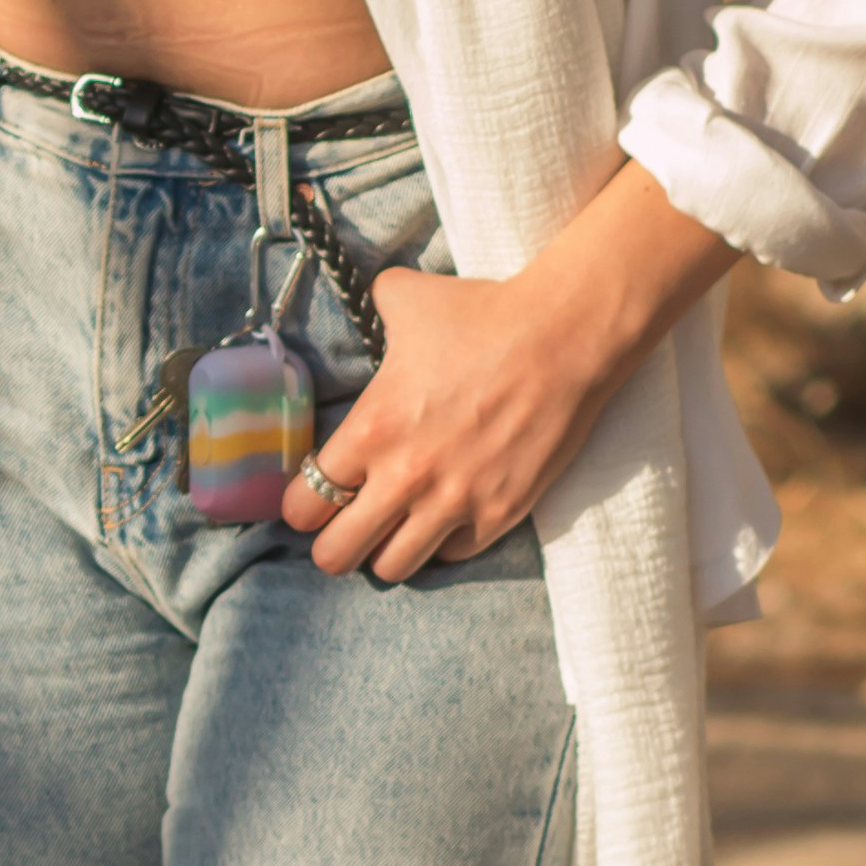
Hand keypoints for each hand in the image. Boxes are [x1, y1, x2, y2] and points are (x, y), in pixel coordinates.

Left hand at [280, 162, 733, 581]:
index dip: (302, 506)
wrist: (564, 337)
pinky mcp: (500, 515)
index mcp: (369, 432)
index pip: (303, 505)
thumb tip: (371, 297)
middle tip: (347, 526)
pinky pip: (451, 556)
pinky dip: (443, 542)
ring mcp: (453, 503)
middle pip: (335, 556)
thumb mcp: (407, 296)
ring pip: (392, 568)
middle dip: (333, 545)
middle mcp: (404, 478)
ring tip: (395, 527)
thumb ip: (374, 306)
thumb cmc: (482, 315)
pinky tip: (445, 515)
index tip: (314, 497)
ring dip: (386, 550)